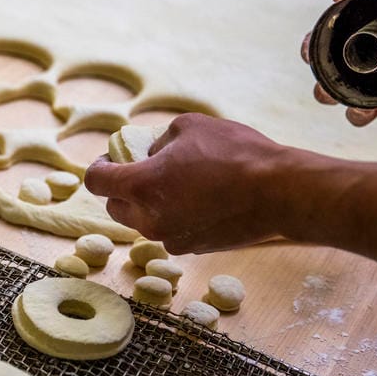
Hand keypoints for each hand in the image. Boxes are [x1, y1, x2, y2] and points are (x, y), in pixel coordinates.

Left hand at [84, 114, 292, 253]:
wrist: (280, 192)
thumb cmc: (236, 153)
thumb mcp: (190, 126)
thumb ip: (158, 140)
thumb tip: (149, 153)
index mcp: (142, 186)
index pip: (96, 181)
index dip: (100, 167)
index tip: (113, 158)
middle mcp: (149, 219)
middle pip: (115, 207)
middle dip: (122, 188)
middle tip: (144, 170)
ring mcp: (169, 238)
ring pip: (143, 221)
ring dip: (150, 204)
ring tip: (178, 183)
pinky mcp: (191, 249)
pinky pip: (169, 230)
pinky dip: (175, 216)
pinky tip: (201, 200)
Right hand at [301, 0, 376, 125]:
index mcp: (354, 33)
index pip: (319, 50)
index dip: (311, 54)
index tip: (312, 54)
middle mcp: (368, 61)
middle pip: (334, 88)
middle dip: (328, 93)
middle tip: (334, 89)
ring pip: (366, 109)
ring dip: (361, 114)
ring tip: (369, 108)